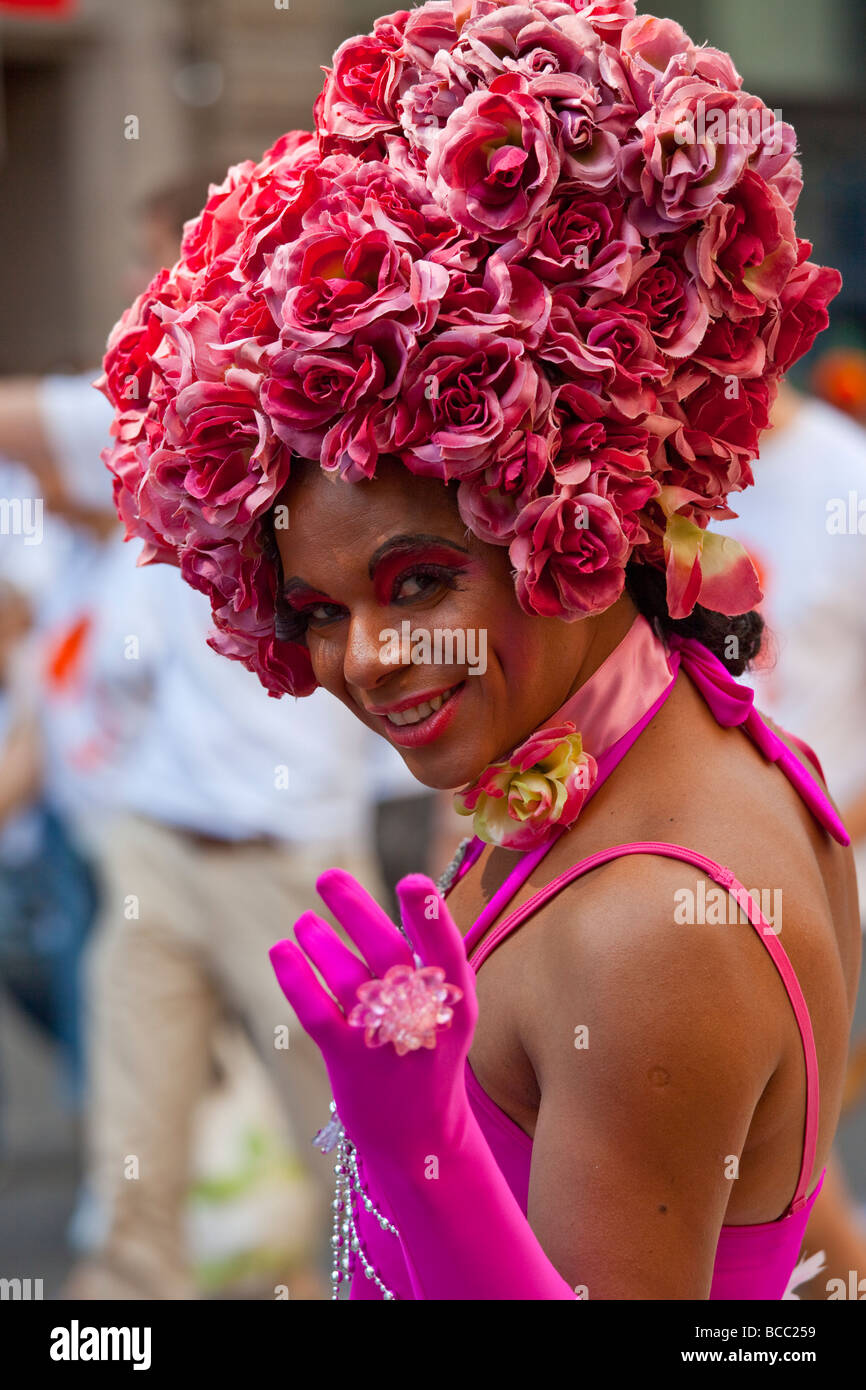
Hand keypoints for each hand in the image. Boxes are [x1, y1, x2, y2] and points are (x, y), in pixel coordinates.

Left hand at [269, 869, 478, 1171]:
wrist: (421, 1138)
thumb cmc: (430, 1055)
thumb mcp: (447, 1010)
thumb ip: (431, 959)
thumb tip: (414, 888)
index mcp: (454, 1002)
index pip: (446, 951)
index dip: (431, 916)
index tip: (413, 881)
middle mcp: (423, 1019)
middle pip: (387, 953)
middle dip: (355, 909)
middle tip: (327, 877)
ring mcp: (384, 1042)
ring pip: (346, 977)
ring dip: (319, 941)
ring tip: (304, 922)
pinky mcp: (348, 1062)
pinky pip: (315, 1011)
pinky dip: (295, 977)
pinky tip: (280, 950)